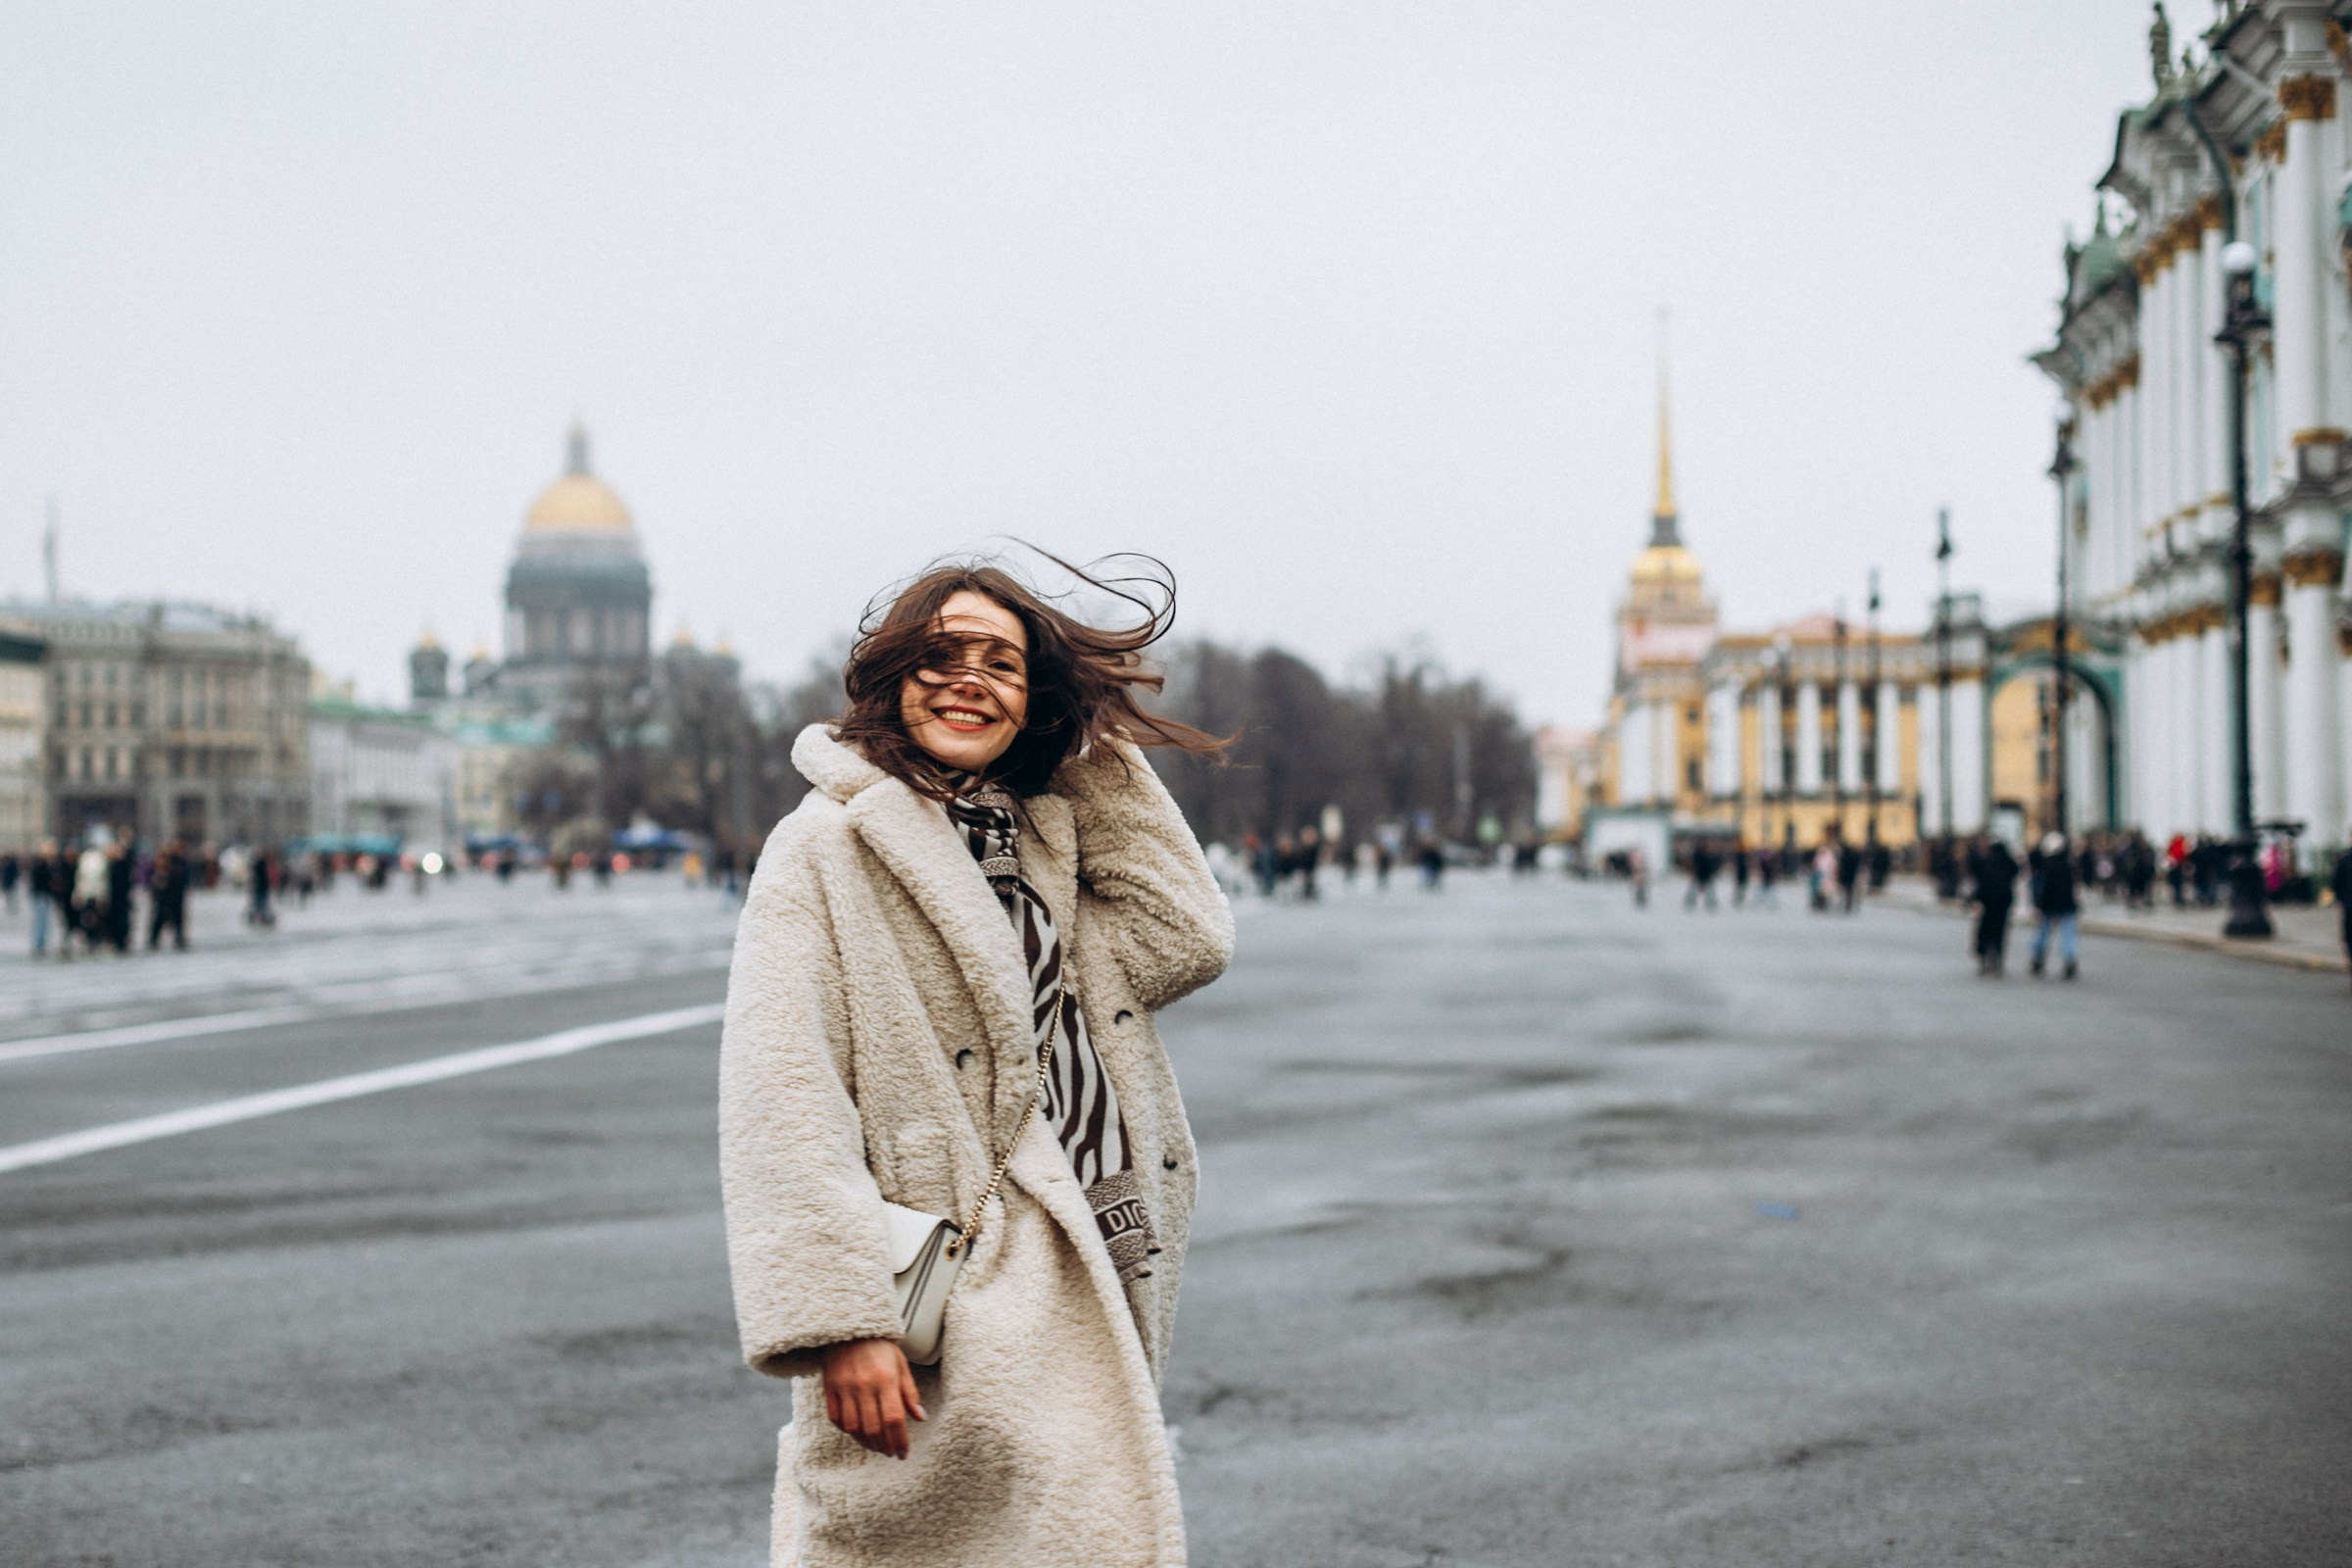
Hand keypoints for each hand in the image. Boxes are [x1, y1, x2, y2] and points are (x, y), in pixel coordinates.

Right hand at [821, 1338, 924, 1458]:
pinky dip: (847, 1431)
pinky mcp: (830, 1387)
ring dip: (866, 1443)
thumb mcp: (901, 1364)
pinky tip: (857, 1433)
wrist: (850, 1326)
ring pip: (854, 1427)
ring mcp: (845, 1387)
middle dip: (884, 1447)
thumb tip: (921, 1418)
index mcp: (886, 1379)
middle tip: (891, 1453)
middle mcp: (864, 1385)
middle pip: (873, 1428)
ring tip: (876, 1447)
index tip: (904, 1453)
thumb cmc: (881, 1346)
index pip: (894, 1419)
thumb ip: (910, 1393)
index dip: (900, 1441)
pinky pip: (836, 1418)